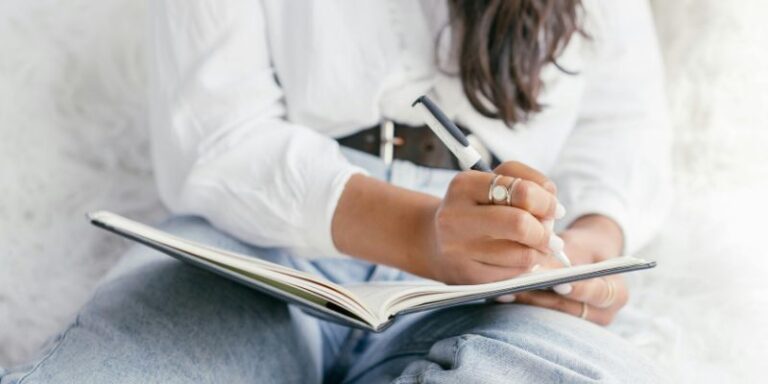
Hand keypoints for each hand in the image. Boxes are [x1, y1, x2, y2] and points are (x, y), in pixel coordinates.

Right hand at [425, 161, 564, 284]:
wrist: (435, 240)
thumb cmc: (476, 206)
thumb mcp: (494, 181)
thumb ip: (528, 182)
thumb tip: (556, 210)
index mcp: (463, 185)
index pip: (521, 191)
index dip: (547, 202)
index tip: (555, 209)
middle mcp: (455, 217)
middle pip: (520, 225)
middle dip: (545, 231)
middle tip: (551, 235)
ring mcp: (458, 250)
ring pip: (522, 255)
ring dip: (539, 252)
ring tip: (535, 246)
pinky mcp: (467, 276)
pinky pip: (513, 275)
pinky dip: (525, 267)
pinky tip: (517, 259)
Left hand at [512, 215, 628, 324]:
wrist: (586, 256)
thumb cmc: (583, 247)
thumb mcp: (577, 245)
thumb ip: (563, 259)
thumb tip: (539, 270)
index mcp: (617, 292)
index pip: (599, 293)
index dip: (578, 289)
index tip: (559, 282)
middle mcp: (604, 313)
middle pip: (572, 310)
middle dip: (545, 297)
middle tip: (522, 286)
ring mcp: (583, 323)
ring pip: (554, 317)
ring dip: (529, 303)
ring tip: (507, 291)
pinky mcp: (563, 326)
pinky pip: (543, 319)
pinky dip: (524, 306)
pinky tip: (504, 296)